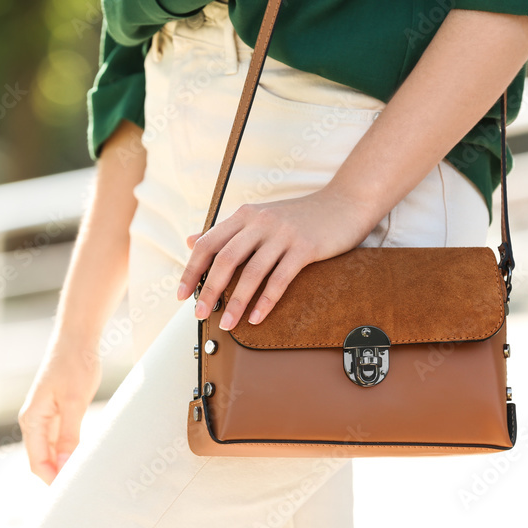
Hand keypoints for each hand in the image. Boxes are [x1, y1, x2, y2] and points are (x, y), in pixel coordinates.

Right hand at [17, 340, 100, 484]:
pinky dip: (70, 451)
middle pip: (43, 460)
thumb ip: (69, 434)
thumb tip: (66, 464)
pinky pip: (60, 440)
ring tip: (85, 478)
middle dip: (58, 477)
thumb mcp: (74, 402)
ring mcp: (44, 418)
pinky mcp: (56, 413)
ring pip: (52, 451)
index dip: (53, 480)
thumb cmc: (74, 366)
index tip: (72, 493)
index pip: (38, 462)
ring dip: (65, 465)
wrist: (76, 340)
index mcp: (32, 420)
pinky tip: (85, 458)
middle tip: (81, 491)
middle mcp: (33, 422)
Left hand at [175, 187, 379, 329]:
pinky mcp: (305, 247)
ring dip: (236, 302)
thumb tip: (191, 240)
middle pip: (225, 259)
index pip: (208, 243)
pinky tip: (256, 317)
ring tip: (227, 324)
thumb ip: (227, 230)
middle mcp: (260, 222)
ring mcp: (283, 234)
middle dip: (209, 290)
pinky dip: (265, 301)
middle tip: (200, 314)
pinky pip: (280, 278)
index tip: (182, 295)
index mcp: (245, 215)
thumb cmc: (301, 216)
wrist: (345, 203)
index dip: (192, 270)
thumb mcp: (260, 217)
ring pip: (251, 272)